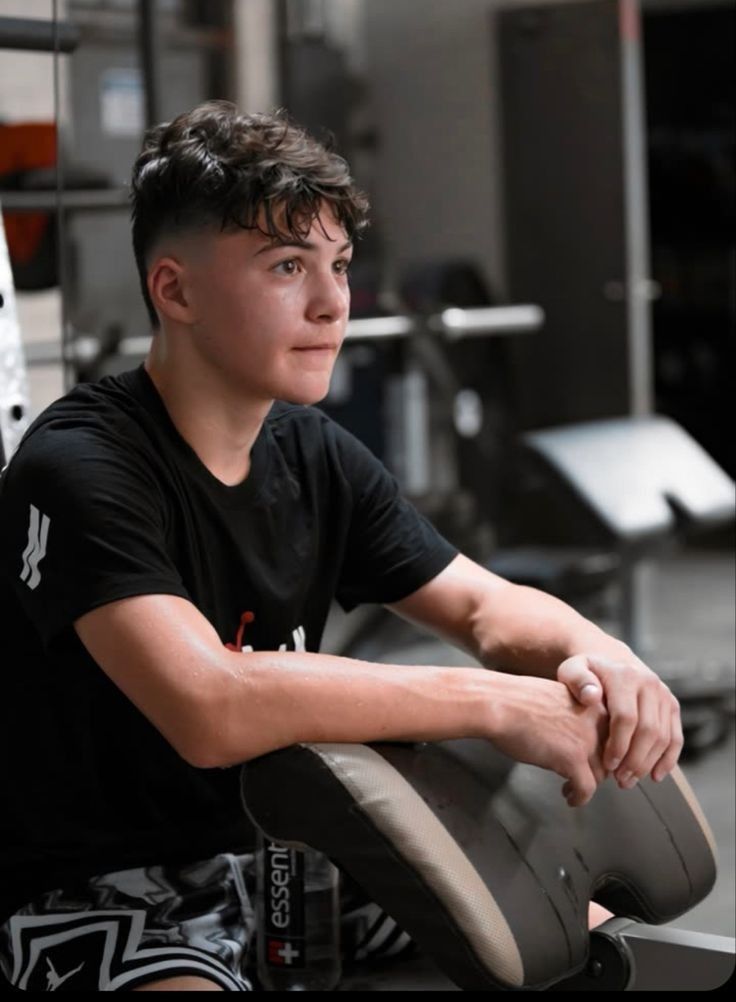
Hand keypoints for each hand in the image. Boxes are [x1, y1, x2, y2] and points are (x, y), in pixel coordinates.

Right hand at [490, 673, 609, 807]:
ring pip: (600, 774)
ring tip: (574, 788)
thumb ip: (572, 712)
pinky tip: (570, 798)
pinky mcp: (573, 759)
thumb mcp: (555, 697)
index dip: (603, 749)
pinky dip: (580, 798)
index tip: (596, 758)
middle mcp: (596, 720)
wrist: (498, 704)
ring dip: (588, 784)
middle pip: (609, 754)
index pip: (612, 732)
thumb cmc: (515, 698)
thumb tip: (574, 731)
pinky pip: (586, 788)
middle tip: (586, 775)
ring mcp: (587, 740)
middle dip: (598, 768)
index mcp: (592, 701)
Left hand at [557, 649, 682, 790]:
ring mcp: (663, 694)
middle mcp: (648, 683)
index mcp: (624, 676)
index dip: (619, 745)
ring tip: (629, 780)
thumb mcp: (572, 670)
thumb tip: (591, 696)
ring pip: (664, 736)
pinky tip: (655, 775)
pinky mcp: (671, 704)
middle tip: (619, 780)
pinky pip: (676, 736)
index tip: (608, 765)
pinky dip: (669, 759)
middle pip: (649, 730)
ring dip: (648, 763)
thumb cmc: (586, 671)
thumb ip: (577, 681)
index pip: (626, 717)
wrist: (609, 657)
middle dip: (634, 760)